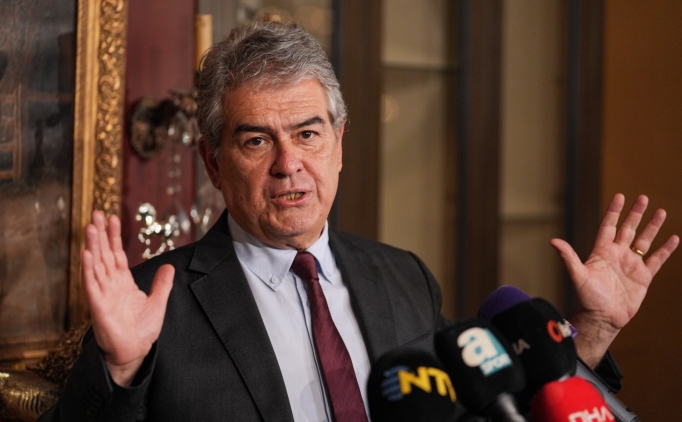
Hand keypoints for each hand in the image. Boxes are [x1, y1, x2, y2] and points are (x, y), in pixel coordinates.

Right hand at [82, 210, 173, 385]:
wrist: (135, 352)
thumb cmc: (142, 330)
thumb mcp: (157, 302)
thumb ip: (162, 284)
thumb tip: (168, 265)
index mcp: (123, 283)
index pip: (117, 254)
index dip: (114, 236)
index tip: (112, 217)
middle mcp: (110, 285)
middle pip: (104, 254)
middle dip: (100, 234)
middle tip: (96, 213)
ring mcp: (103, 295)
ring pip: (96, 265)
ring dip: (92, 246)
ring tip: (90, 227)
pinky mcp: (98, 307)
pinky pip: (91, 286)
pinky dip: (88, 270)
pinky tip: (86, 255)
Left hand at [550, 194, 678, 366]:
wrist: (602, 318)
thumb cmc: (588, 298)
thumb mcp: (577, 276)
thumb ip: (568, 257)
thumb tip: (553, 241)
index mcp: (602, 252)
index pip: (608, 226)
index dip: (614, 212)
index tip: (619, 196)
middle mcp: (617, 255)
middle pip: (628, 229)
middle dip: (635, 214)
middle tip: (643, 197)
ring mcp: (631, 265)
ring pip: (644, 241)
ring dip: (652, 227)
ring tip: (661, 212)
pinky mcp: (643, 277)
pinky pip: (657, 259)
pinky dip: (665, 249)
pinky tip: (674, 238)